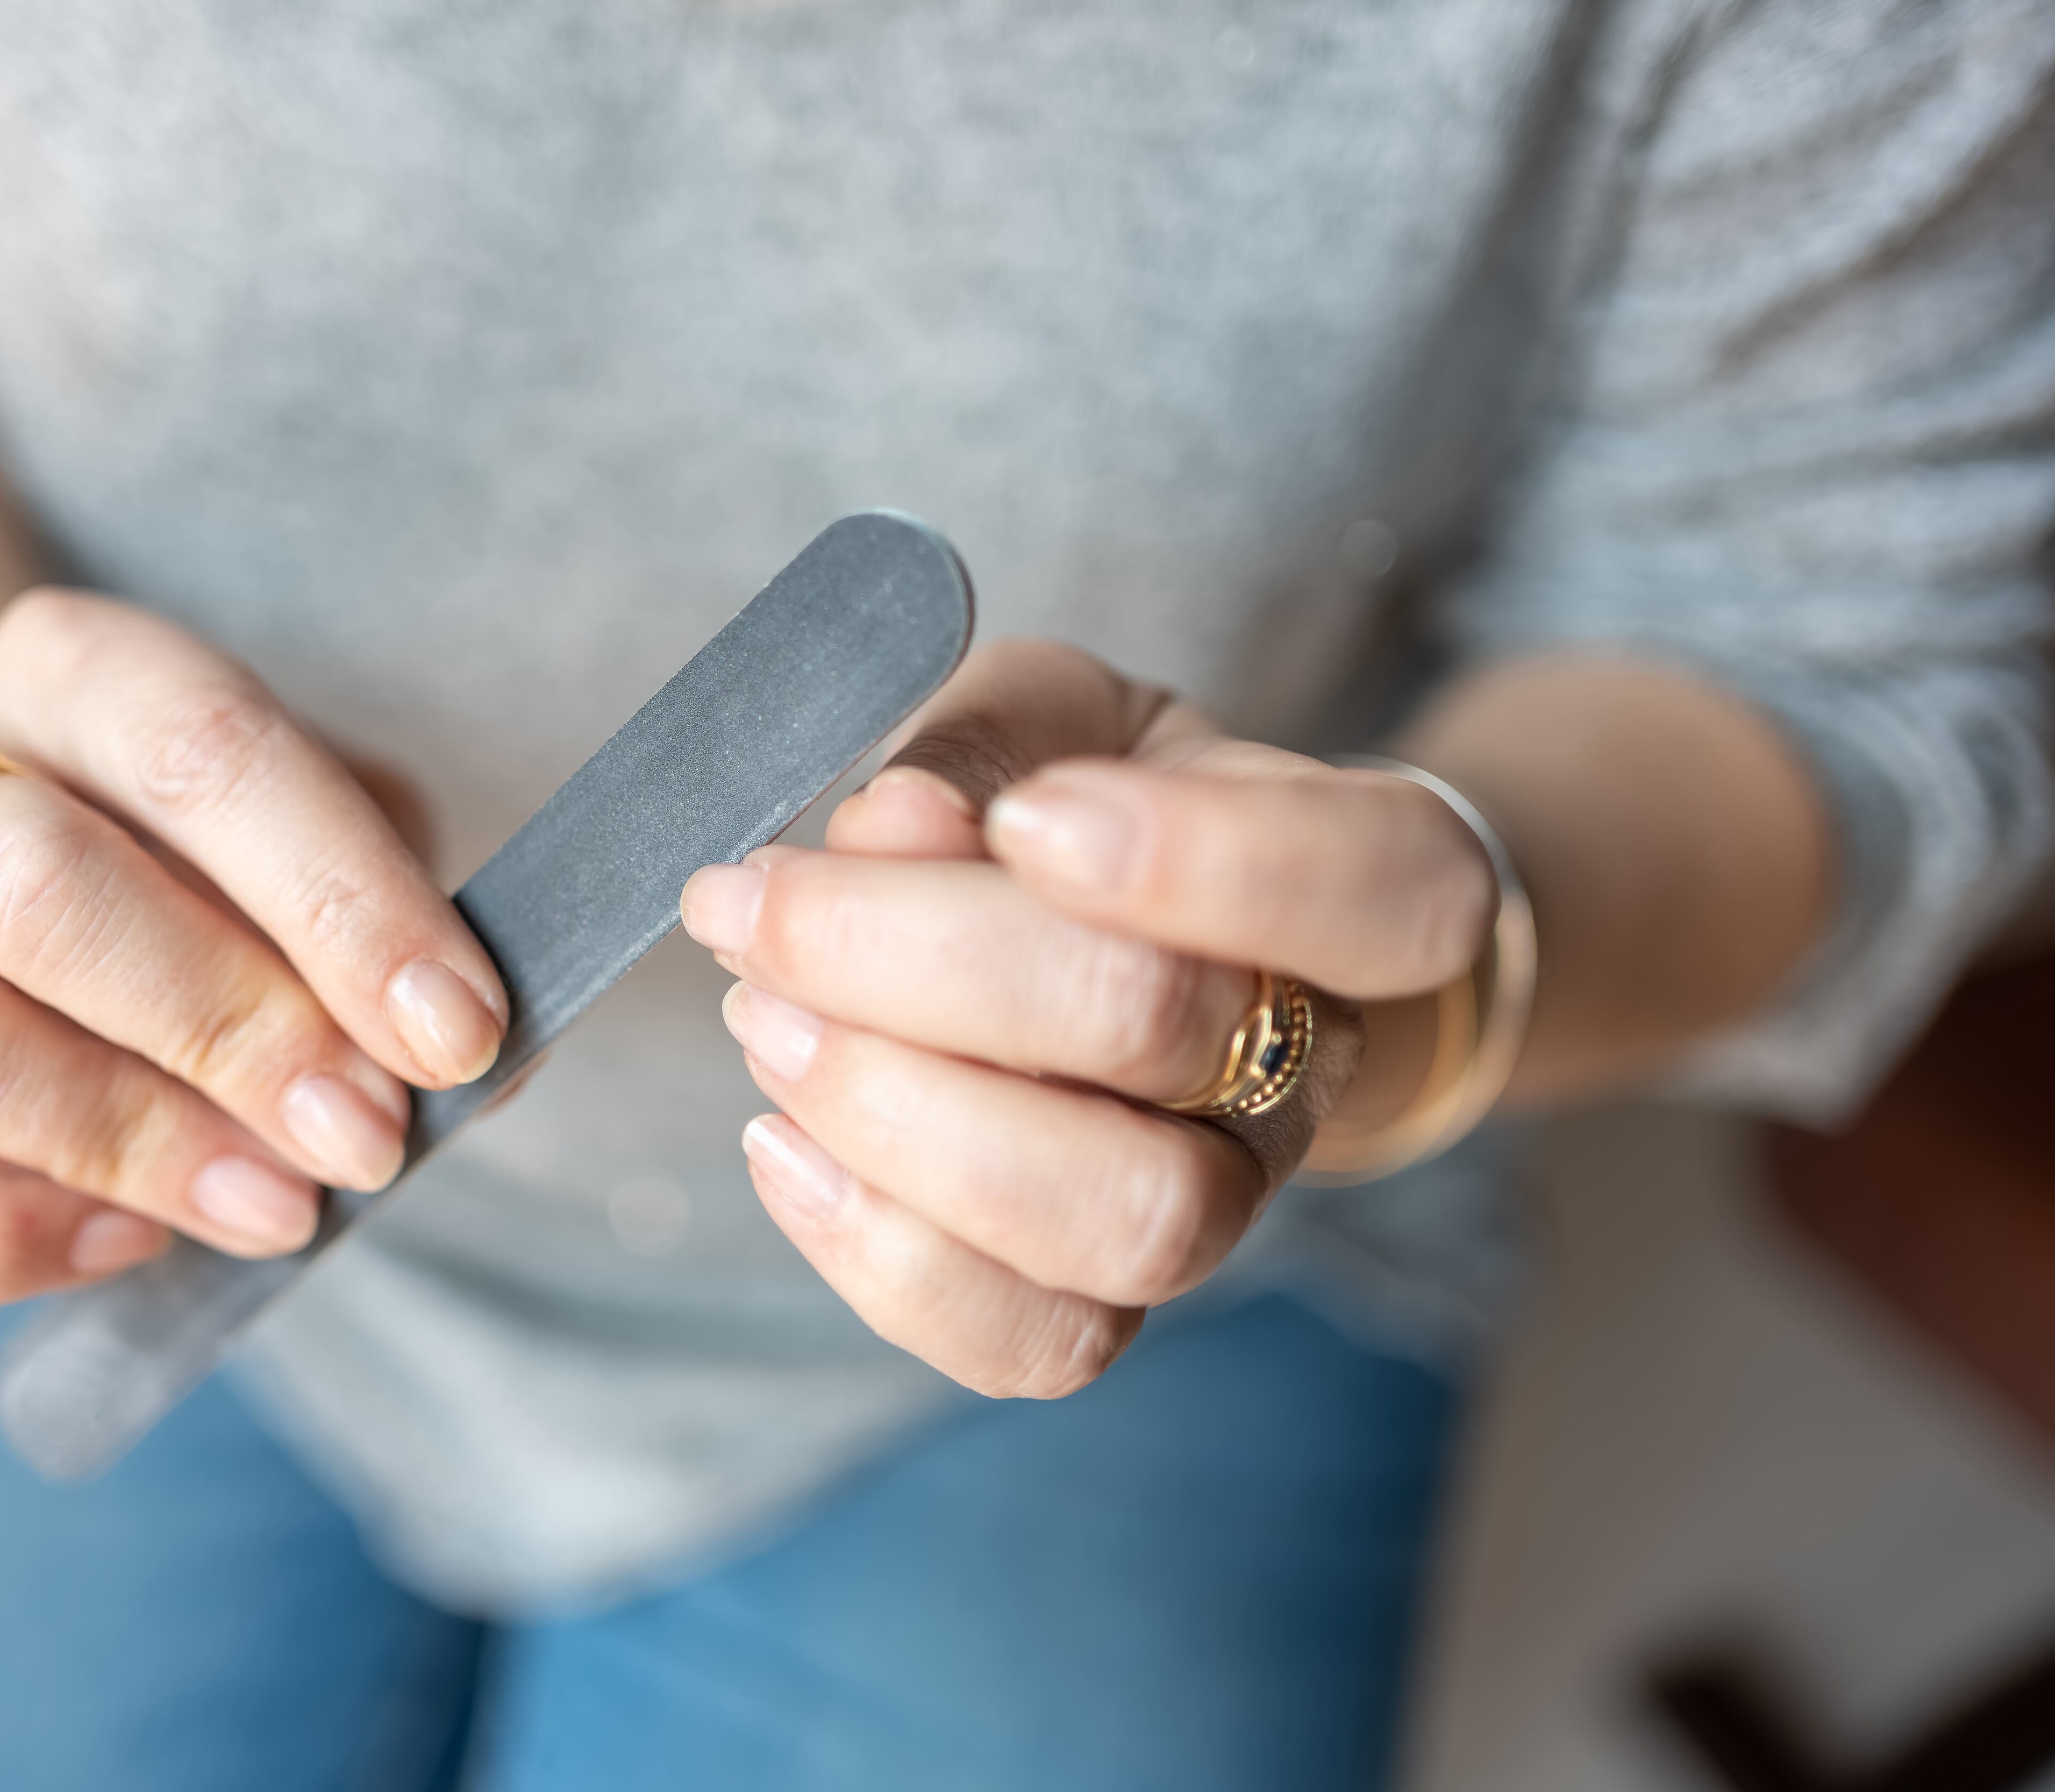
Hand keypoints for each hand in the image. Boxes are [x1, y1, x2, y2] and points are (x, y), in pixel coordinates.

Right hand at [0, 591, 509, 1307]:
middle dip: (231, 1032)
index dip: (341, 904)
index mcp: (79, 669)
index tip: (456, 1031)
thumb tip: (471, 1069)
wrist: (42, 839)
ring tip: (277, 1202)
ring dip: (128, 1142)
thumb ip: (400, 922)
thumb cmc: (226, 843)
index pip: (204, 750)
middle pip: (34, 890)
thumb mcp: (336, 822)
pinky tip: (129, 1239)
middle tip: (367, 1133)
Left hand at [680, 642, 1494, 1396]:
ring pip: (1123, 1221)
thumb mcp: (1049, 717)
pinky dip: (879, 1249)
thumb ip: (979, 749)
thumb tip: (893, 825)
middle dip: (931, 963)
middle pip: (1170, 1036)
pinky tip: (778, 1140)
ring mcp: (1223, 1199)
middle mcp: (1309, 1059)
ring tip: (766, 1019)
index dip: (1210, 860)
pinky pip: (1031, 1340)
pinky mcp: (1109, 1299)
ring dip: (902, 1116)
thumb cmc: (1086, 794)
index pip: (1383, 889)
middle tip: (762, 901)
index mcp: (1357, 878)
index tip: (1028, 817)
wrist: (1110, 932)